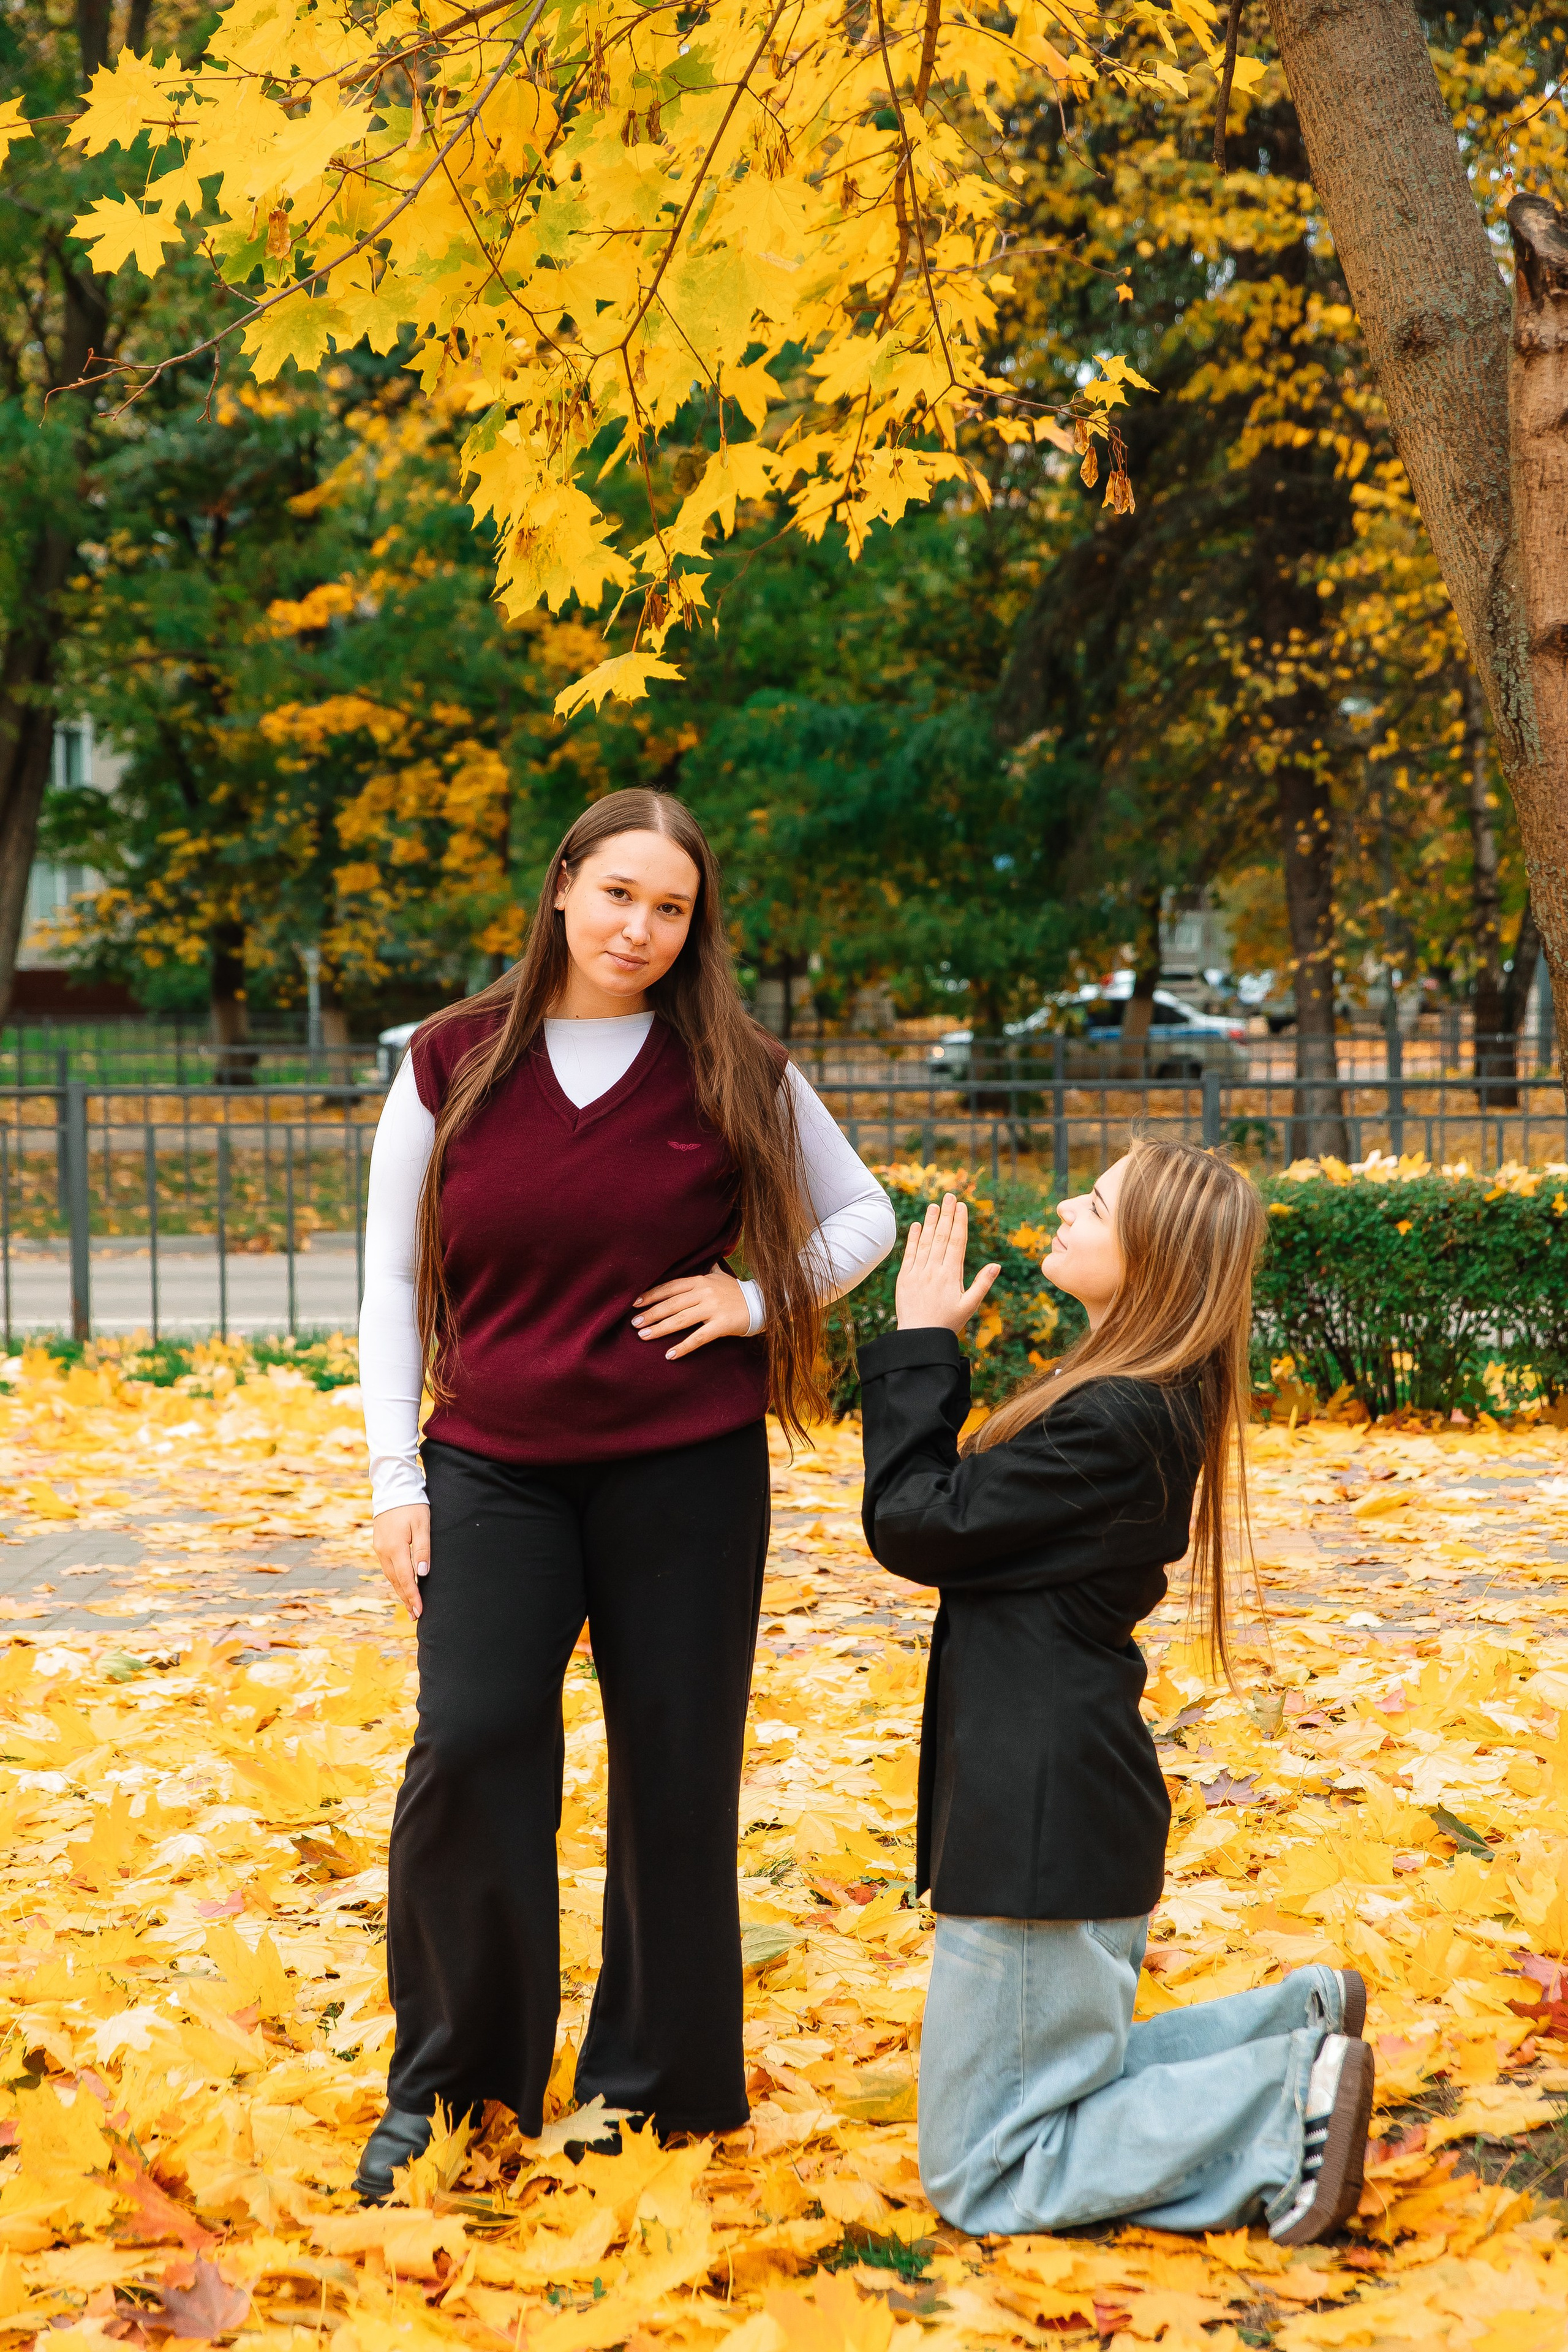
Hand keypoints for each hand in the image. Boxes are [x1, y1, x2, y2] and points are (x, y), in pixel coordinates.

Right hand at [374, 1504, 429, 1619]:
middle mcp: (383, 1551)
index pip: (406, 1579)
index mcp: (395, 1548)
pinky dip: (395, 1580)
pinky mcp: (379, 1545)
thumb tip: (423, 1575)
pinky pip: (387, 1568)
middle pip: (396, 1581)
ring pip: (390, 1576)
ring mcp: (379, 1549)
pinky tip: (401, 1586)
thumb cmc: (412, 1505)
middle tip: (415, 1616)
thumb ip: (423, 1550)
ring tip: (410, 1606)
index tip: (420, 1611)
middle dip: (406, 1599)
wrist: (393, 1488)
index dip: (413, 1596)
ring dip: (400, 1592)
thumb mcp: (422, 1525)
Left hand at [632, 1263, 751, 1358]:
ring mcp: (713, 1308)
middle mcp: (704, 1293)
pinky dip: (683, 1347)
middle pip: (672, 1304)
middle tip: (634, 1324)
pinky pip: (698, 1337)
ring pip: (681, 1320)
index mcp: (701, 1281)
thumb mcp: (720, 1277)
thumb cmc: (737, 1292)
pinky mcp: (722, 1325)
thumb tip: (704, 1259)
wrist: (764, 1304)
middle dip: (651, 1314)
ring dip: (660, 1329)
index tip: (635, 1303)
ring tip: (643, 1336)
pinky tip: (670, 1355)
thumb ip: (707, 1271)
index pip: (671, 1287)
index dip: (652, 1295)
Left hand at [895, 1195, 999, 1333]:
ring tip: (934, 1205)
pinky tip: (917, 1225)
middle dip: (946, 1215)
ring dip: (930, 1222)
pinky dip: (913, 1239)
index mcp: (951, 1275)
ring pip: (925, 1242)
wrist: (919, 1337)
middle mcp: (934, 1270)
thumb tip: (996, 1265)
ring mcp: (917, 1273)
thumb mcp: (969, 1306)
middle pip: (941, 1237)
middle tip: (949, 1196)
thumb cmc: (947, 1323)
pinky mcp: (904, 1278)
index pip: (956, 1242)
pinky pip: (909, 1254)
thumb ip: (982, 1284)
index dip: (959, 1222)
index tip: (961, 1207)